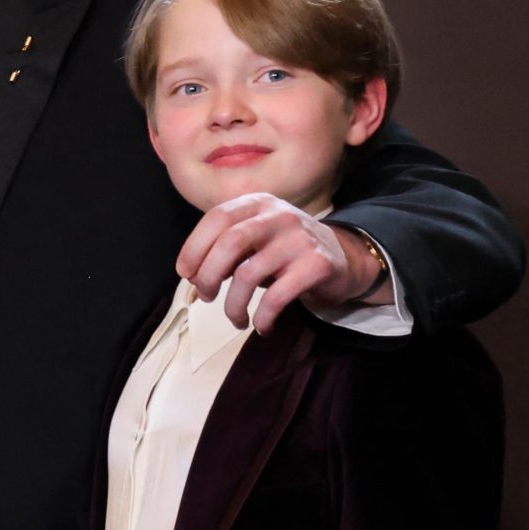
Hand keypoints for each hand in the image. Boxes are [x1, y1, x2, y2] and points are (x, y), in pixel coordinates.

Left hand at [176, 196, 381, 331]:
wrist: (343, 260)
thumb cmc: (284, 253)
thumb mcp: (255, 240)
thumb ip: (225, 248)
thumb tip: (195, 275)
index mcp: (258, 203)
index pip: (217, 217)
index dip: (194, 247)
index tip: (185, 274)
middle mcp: (279, 216)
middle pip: (230, 243)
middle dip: (208, 275)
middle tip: (206, 297)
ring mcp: (300, 239)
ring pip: (248, 274)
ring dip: (233, 304)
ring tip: (235, 318)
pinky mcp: (318, 265)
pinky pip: (276, 297)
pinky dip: (262, 317)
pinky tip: (261, 326)